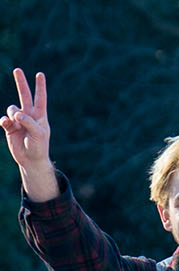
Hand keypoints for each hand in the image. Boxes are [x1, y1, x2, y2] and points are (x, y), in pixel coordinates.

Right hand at [1, 68, 57, 200]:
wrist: (30, 158)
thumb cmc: (39, 146)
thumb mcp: (38, 134)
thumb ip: (29, 122)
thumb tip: (16, 114)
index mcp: (40, 115)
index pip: (40, 97)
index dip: (40, 86)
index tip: (39, 74)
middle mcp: (29, 114)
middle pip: (24, 95)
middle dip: (21, 83)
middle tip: (17, 70)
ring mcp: (18, 120)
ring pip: (11, 108)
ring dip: (12, 114)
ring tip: (17, 124)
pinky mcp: (9, 126)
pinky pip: (4, 119)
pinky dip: (5, 121)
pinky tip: (8, 125)